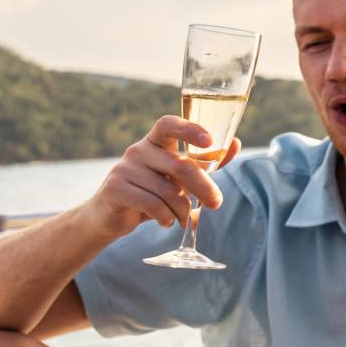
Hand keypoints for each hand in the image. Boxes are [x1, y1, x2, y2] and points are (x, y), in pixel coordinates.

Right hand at [81, 115, 237, 239]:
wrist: (110, 216)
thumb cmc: (151, 192)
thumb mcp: (178, 177)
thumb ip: (204, 162)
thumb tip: (235, 143)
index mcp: (155, 142)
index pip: (169, 124)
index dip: (190, 129)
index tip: (209, 142)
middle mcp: (138, 150)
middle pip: (179, 165)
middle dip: (203, 187)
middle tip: (216, 203)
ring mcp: (124, 168)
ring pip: (168, 190)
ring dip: (182, 209)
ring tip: (183, 218)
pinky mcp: (115, 188)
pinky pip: (152, 204)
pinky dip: (166, 217)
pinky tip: (166, 222)